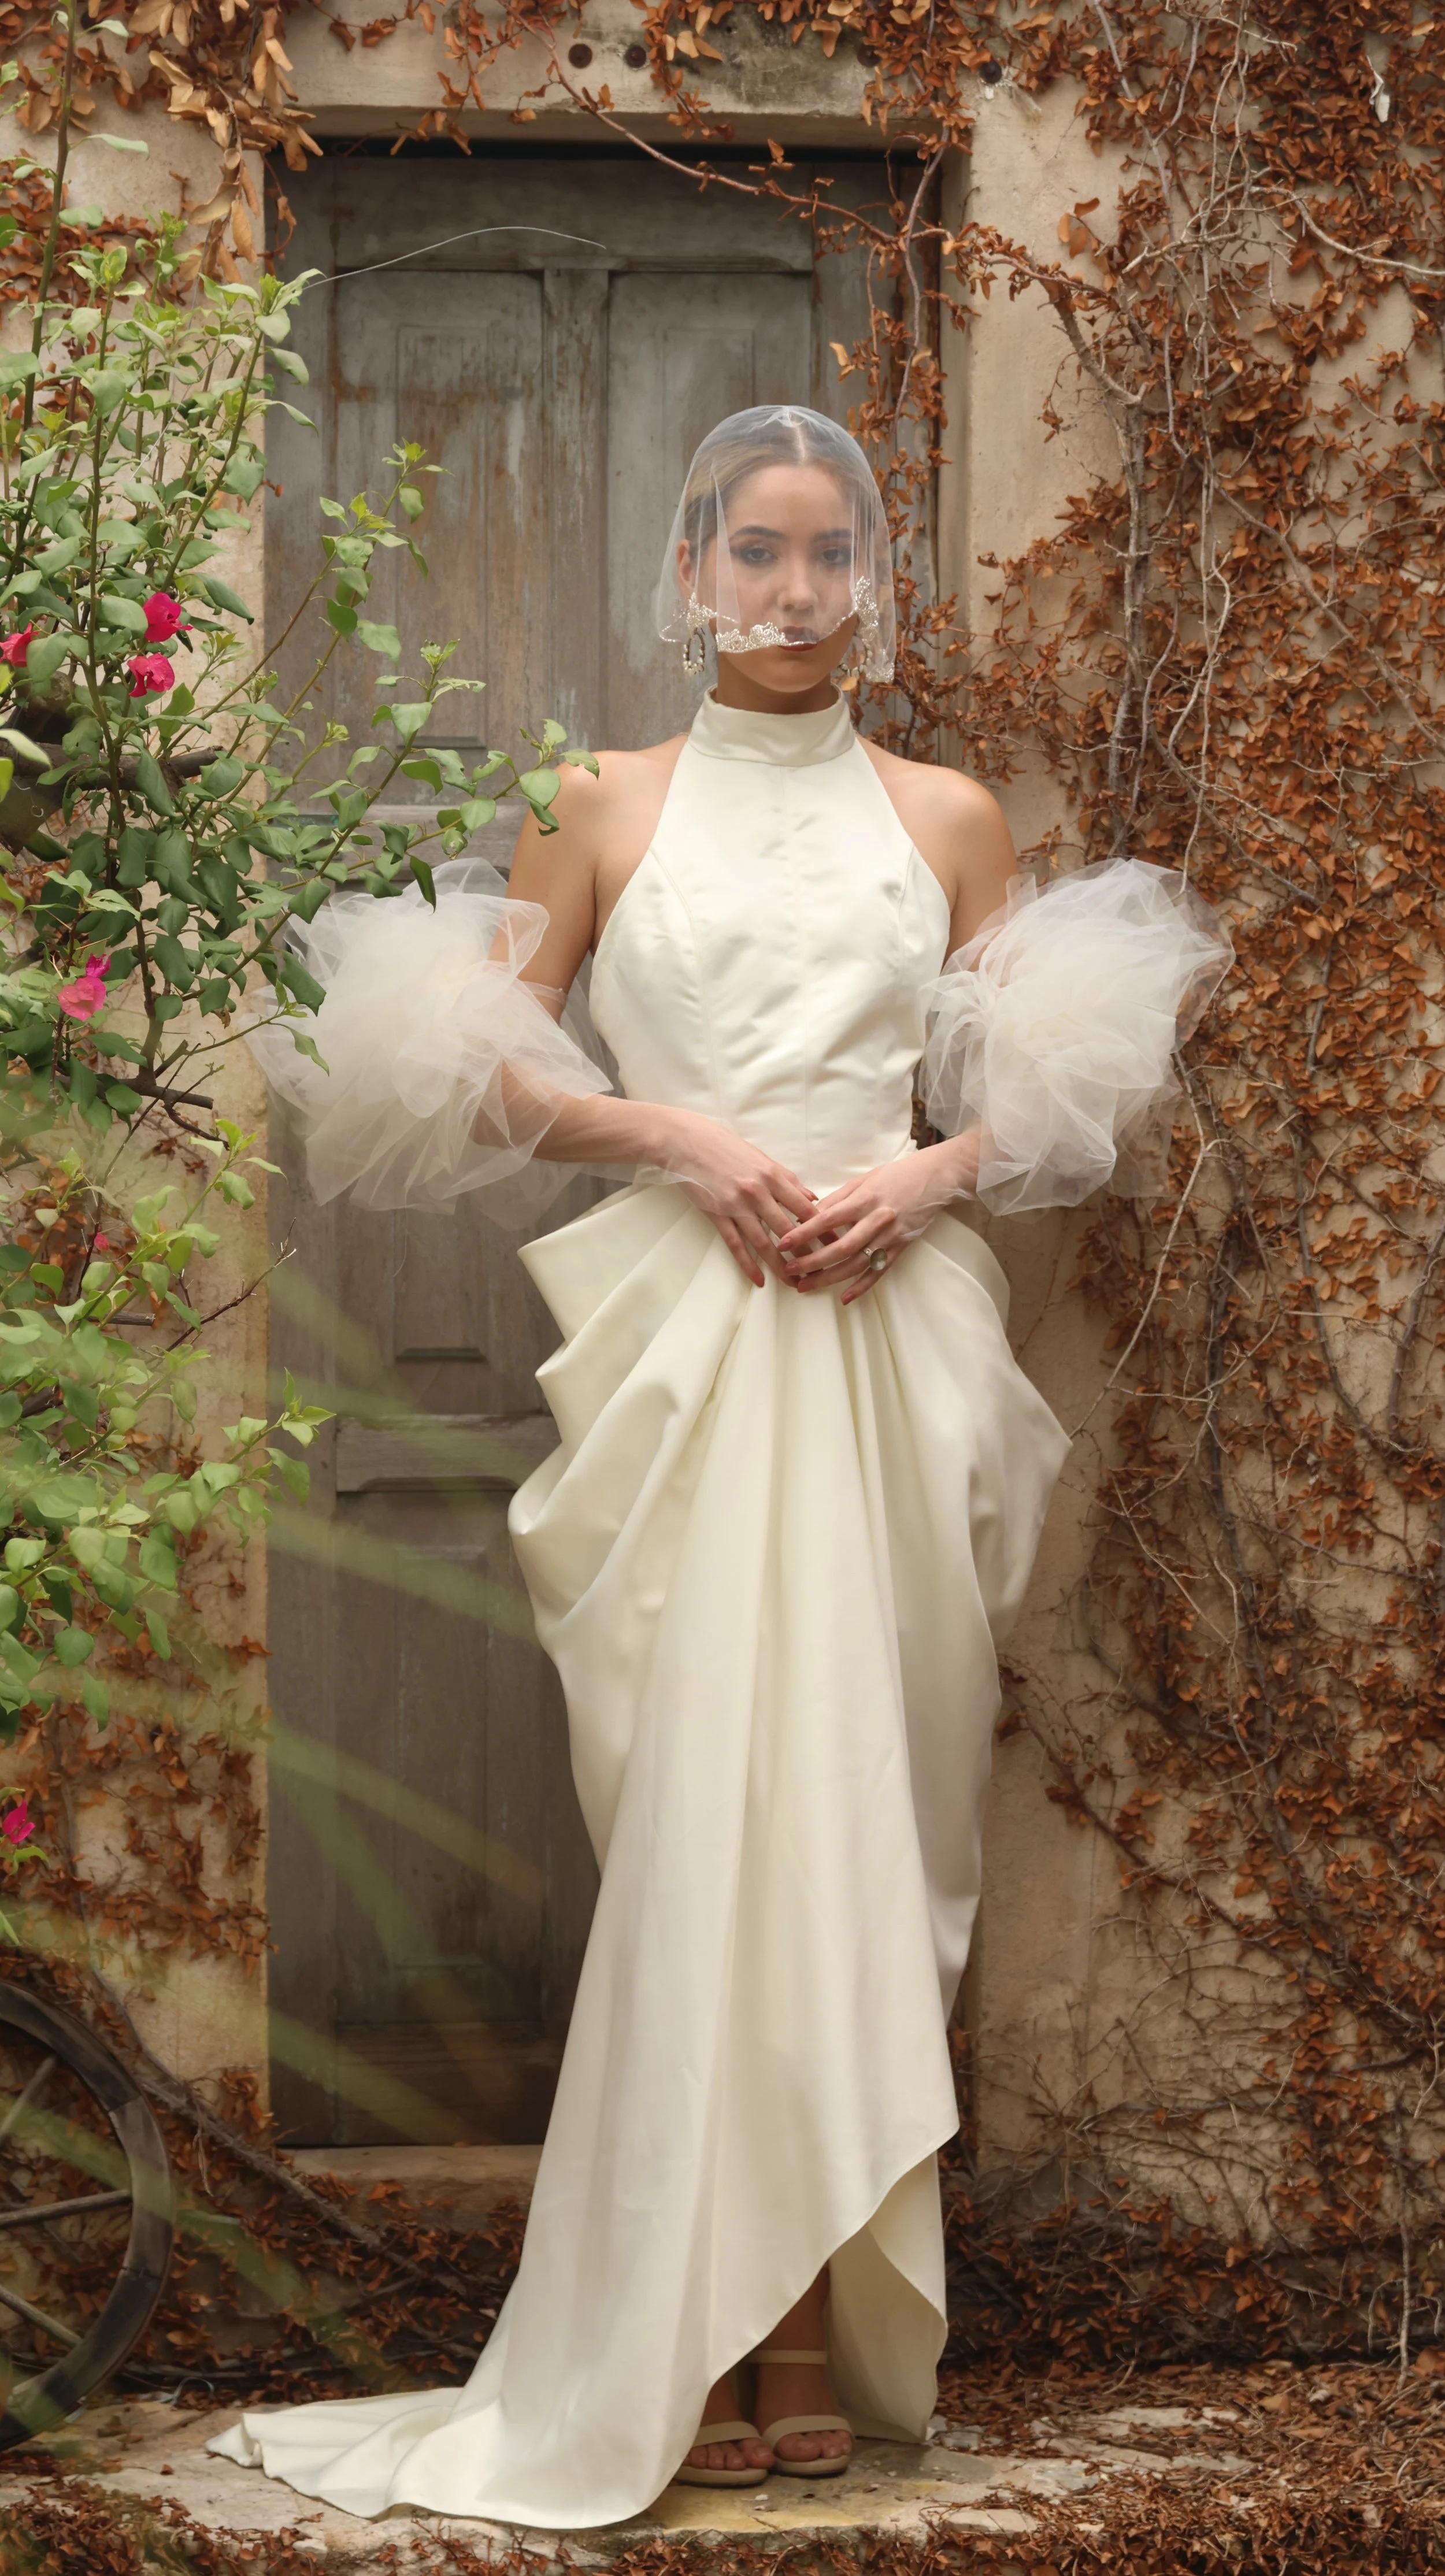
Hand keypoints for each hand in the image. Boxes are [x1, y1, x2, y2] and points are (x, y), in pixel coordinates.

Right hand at [653, 1107, 818, 1287]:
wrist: (684, 1142)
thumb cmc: (723, 1145)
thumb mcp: (760, 1157)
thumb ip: (786, 1179)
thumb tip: (811, 1197)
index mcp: (772, 1175)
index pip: (804, 1207)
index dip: (823, 1227)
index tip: (836, 1242)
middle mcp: (757, 1192)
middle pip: (789, 1229)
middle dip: (807, 1252)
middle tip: (822, 1270)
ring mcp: (737, 1206)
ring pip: (765, 1242)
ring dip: (781, 1265)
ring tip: (794, 1283)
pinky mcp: (718, 1215)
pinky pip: (737, 1245)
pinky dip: (749, 1265)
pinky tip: (759, 1280)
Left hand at [776, 1134, 980, 1303]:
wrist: (937, 1178)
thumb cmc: (897, 1175)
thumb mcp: (864, 1180)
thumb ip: (838, 1199)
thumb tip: (810, 1214)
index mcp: (865, 1198)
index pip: (828, 1218)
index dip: (805, 1232)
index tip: (784, 1243)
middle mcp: (877, 1219)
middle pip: (840, 1247)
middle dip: (812, 1262)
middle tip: (789, 1271)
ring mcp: (890, 1236)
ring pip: (856, 1263)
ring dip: (830, 1278)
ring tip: (806, 1286)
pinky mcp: (901, 1247)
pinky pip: (879, 1270)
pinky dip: (862, 1286)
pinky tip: (845, 1297)